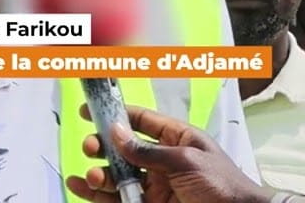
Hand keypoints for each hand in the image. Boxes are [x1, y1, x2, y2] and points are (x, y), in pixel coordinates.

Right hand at [65, 104, 270, 202]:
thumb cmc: (224, 186)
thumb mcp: (186, 161)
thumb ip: (149, 150)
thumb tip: (117, 133)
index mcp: (177, 139)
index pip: (142, 121)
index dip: (116, 114)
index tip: (89, 110)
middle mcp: (162, 161)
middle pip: (124, 149)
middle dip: (103, 146)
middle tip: (91, 147)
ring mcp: (155, 186)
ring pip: (118, 176)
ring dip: (100, 173)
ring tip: (93, 176)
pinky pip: (119, 199)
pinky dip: (98, 194)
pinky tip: (81, 186)